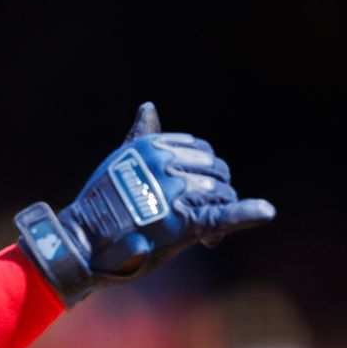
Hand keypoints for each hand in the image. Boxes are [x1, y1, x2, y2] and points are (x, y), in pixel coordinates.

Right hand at [15, 102, 275, 306]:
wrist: (82, 241)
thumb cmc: (101, 204)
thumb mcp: (119, 161)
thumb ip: (140, 136)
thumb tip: (149, 106)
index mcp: (153, 146)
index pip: (200, 150)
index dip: (202, 171)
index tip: (190, 192)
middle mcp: (166, 163)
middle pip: (216, 171)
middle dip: (213, 193)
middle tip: (201, 219)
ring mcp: (176, 193)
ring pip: (221, 194)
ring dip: (220, 211)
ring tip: (205, 236)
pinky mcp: (185, 223)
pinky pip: (225, 213)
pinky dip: (249, 212)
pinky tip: (265, 211)